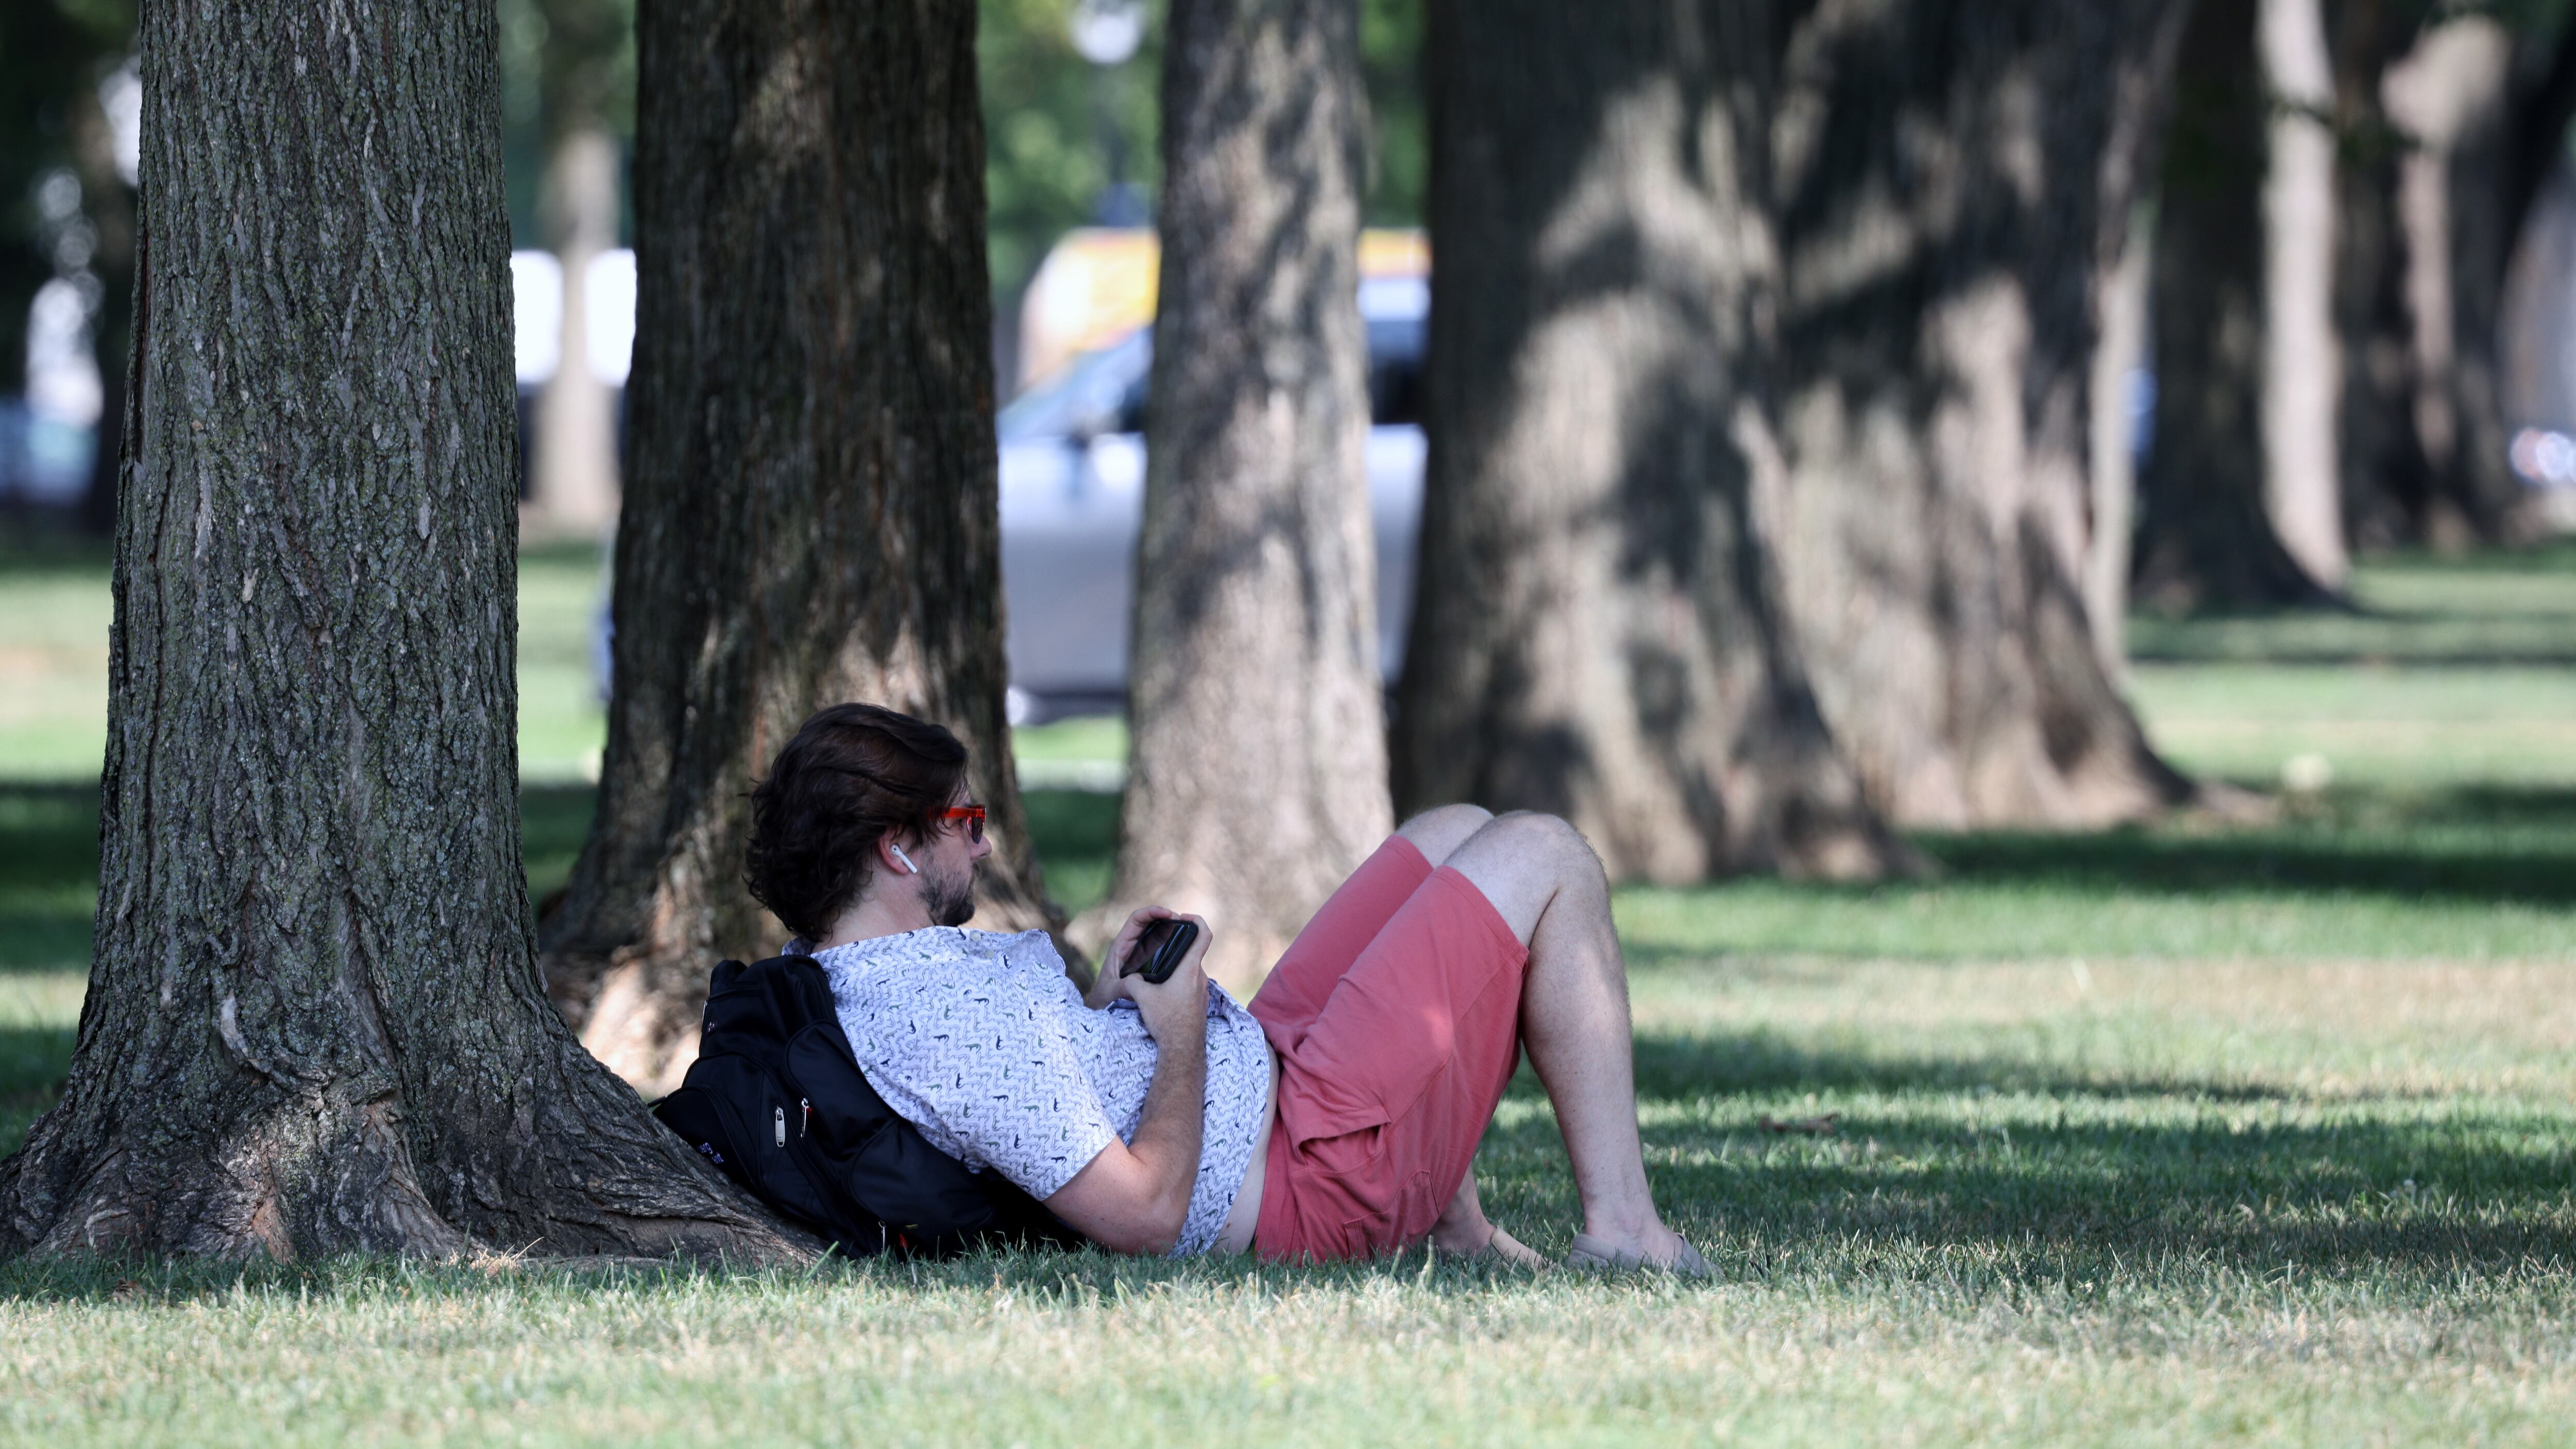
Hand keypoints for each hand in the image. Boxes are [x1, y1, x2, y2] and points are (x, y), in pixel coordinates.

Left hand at [1091, 905, 1198, 1006]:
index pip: (1136, 920)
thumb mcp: (1112, 991)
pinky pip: (1160, 946)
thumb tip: (1137, 985)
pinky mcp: (1147, 960)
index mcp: (1121, 945)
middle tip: (1181, 919)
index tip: (1167, 913)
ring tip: (1185, 928)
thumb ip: (1123, 987)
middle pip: (1149, 922)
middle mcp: (1131, 945)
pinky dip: (1171, 941)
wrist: (1104, 1003)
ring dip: (1170, 927)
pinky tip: (1182, 943)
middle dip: (1164, 916)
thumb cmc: (1104, 996)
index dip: (1151, 912)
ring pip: (1156, 932)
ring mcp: (1140, 952)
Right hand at [1122, 911, 1210, 1045]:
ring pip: (1190, 972)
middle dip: (1177, 949)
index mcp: (1189, 969)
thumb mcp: (1143, 997)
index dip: (1196, 921)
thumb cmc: (1166, 1021)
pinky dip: (1179, 984)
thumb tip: (1128, 978)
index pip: (1203, 935)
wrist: (1182, 1050)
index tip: (1183, 918)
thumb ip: (1133, 982)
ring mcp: (1203, 992)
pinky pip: (1191, 986)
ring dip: (1176, 969)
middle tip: (1159, 949)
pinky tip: (1164, 994)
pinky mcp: (1201, 1004)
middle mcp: (1200, 977)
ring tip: (1157, 975)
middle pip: (1192, 954)